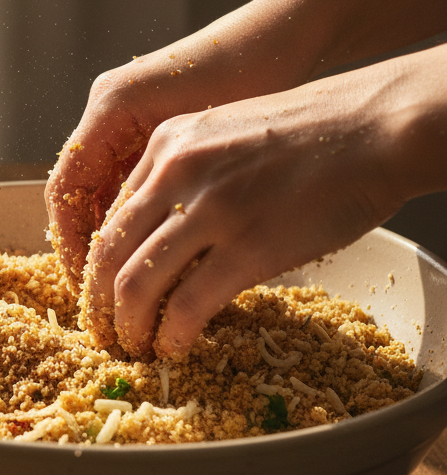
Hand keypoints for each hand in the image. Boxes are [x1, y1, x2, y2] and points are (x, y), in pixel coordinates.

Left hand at [79, 55, 440, 357]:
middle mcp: (176, 172)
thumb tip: (164, 231)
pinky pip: (189, 304)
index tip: (102, 292)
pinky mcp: (249, 246)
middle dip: (98, 302)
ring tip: (135, 345)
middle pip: (109, 252)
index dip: (99, 264)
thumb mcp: (225, 133)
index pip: (110, 215)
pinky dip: (173, 335)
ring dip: (129, 325)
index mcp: (166, 143)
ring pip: (136, 282)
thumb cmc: (312, 134)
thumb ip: (187, 174)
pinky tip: (175, 347)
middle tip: (103, 329)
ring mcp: (211, 210)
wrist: (376, 127)